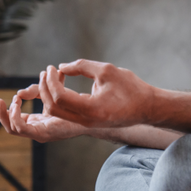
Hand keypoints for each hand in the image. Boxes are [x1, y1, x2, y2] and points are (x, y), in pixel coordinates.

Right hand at [0, 80, 89, 142]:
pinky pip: (21, 128)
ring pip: (13, 129)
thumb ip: (35, 90)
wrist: (91, 111)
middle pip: (11, 127)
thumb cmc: (75, 102)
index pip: (14, 120)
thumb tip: (20, 92)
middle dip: (0, 114)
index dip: (1, 113)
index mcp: (37, 122)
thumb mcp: (50, 92)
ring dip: (7, 114)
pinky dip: (15, 116)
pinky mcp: (43, 134)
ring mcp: (39, 133)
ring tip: (11, 101)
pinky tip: (17, 103)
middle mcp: (37, 130)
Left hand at [37, 60, 154, 128]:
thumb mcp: (106, 70)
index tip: (52, 67)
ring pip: (57, 112)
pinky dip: (58, 99)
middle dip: (44, 89)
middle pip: (53, 108)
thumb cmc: (130, 87)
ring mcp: (86, 124)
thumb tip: (61, 67)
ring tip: (50, 76)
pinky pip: (65, 113)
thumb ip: (82, 66)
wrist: (146, 108)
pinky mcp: (87, 122)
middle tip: (46, 71)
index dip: (52, 81)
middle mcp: (86, 121)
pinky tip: (60, 84)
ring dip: (49, 94)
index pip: (60, 97)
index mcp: (91, 109)